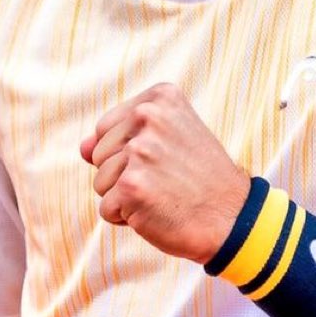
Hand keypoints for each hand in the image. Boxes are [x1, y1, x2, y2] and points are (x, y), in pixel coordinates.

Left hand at [81, 83, 250, 263]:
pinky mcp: (131, 185)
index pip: (105, 128)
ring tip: (164, 194)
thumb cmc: (200, 180)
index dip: (128, 152)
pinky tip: (158, 211)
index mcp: (159, 98)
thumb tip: (82, 148)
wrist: (233, 218)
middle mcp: (147, 116)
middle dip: (124, 174)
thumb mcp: (168, 141)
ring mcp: (139, 150)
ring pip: (100, 182)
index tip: (166, 158)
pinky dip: (127, 218)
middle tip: (167, 180)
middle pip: (98, 154)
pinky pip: (106, 209)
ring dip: (125, 197)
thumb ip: (121, 137)